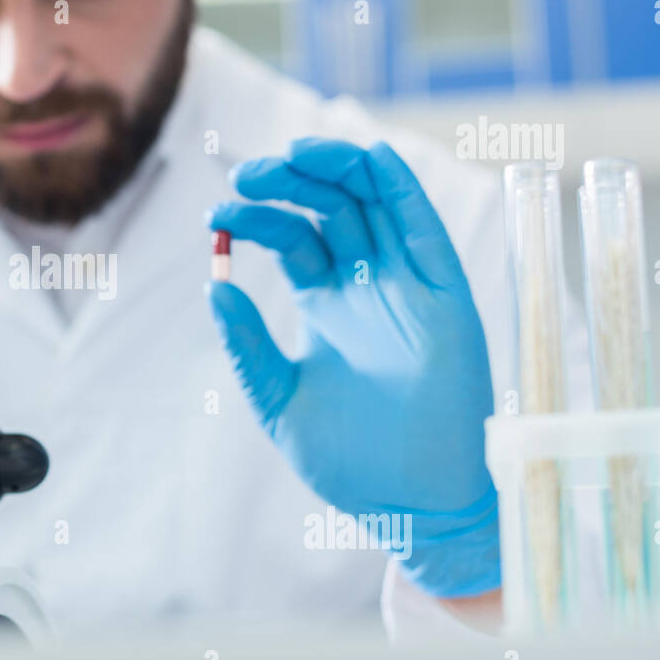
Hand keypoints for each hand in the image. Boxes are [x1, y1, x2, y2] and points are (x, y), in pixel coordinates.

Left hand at [206, 138, 499, 598]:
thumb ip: (248, 344)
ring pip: (374, 204)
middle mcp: (366, 284)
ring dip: (337, 169)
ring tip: (292, 155)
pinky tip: (369, 159)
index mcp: (327, 302)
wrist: (411, 504)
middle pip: (329, 207)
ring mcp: (407, 285)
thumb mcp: (279, 398)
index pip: (293, 236)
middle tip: (245, 176)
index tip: (216, 216)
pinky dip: (400, 189)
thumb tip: (213, 286)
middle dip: (288, 181)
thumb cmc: (349, 459)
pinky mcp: (446, 296)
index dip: (257, 217)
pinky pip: (424, 229)